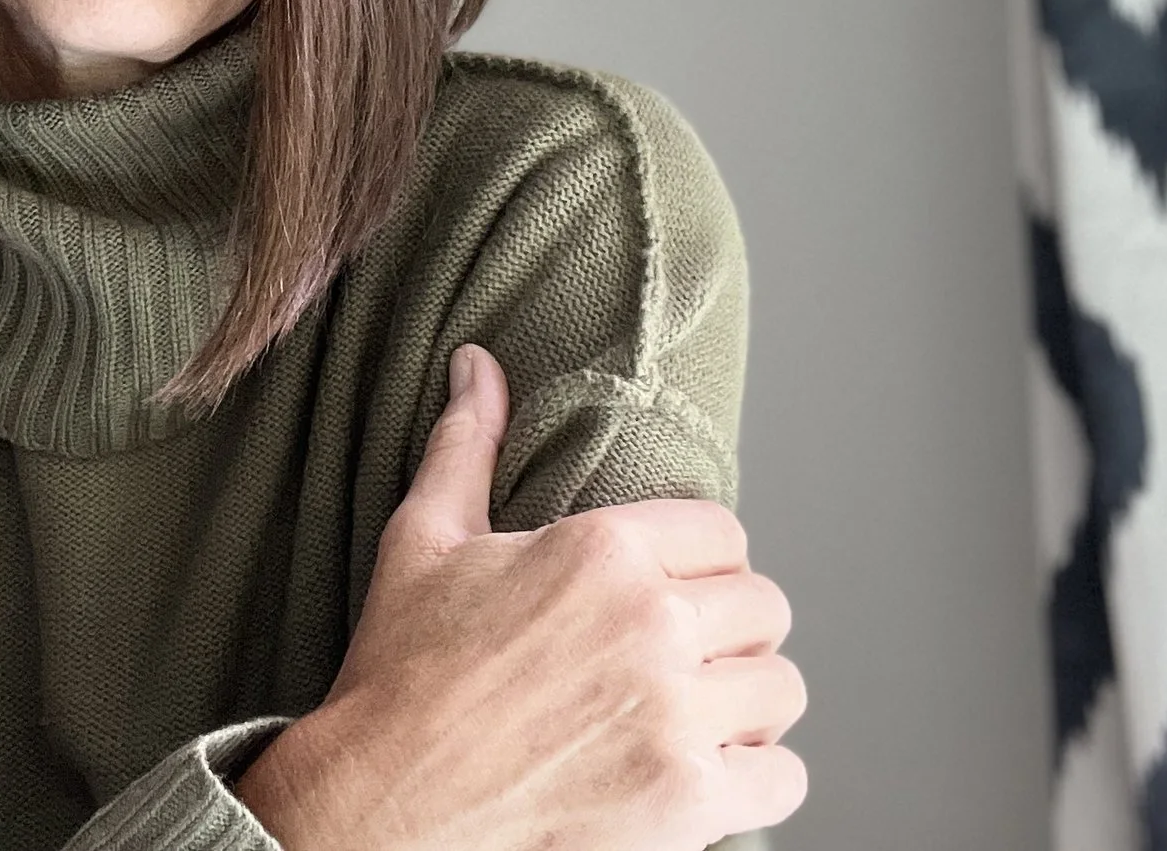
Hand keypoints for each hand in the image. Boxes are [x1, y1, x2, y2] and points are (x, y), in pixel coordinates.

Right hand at [235, 345, 805, 850]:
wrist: (383, 803)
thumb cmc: (400, 672)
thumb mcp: (424, 540)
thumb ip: (467, 443)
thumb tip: (477, 363)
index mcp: (602, 550)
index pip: (723, 534)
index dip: (700, 561)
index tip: (670, 590)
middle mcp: (653, 625)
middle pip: (762, 609)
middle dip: (726, 630)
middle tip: (679, 655)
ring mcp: (676, 717)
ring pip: (780, 690)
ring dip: (746, 702)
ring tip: (699, 711)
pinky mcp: (688, 802)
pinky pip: (783, 780)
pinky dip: (758, 778)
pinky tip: (708, 772)